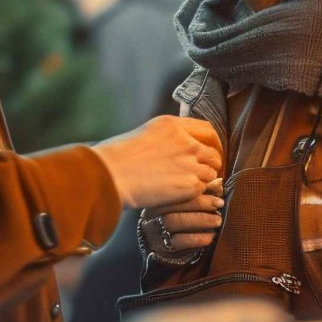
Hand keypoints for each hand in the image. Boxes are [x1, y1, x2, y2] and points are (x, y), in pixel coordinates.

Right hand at [93, 116, 223, 210]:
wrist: (106, 177)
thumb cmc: (114, 159)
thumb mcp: (143, 135)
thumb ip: (167, 138)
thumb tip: (178, 146)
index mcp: (172, 125)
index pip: (208, 130)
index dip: (213, 142)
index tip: (210, 150)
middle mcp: (186, 142)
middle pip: (214, 152)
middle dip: (210, 163)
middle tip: (200, 173)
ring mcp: (191, 163)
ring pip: (211, 172)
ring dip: (202, 180)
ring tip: (182, 186)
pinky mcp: (190, 185)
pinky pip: (203, 189)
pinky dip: (194, 194)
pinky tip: (178, 195)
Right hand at [141, 192, 224, 252]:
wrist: (169, 246)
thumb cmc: (184, 218)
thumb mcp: (191, 203)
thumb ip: (203, 192)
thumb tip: (218, 183)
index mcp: (158, 199)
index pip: (174, 190)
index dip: (195, 189)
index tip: (217, 188)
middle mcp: (152, 213)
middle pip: (172, 205)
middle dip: (199, 203)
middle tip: (219, 204)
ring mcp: (155, 231)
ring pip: (173, 221)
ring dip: (200, 219)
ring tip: (217, 220)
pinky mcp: (162, 248)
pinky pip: (179, 241)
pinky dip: (198, 237)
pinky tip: (211, 235)